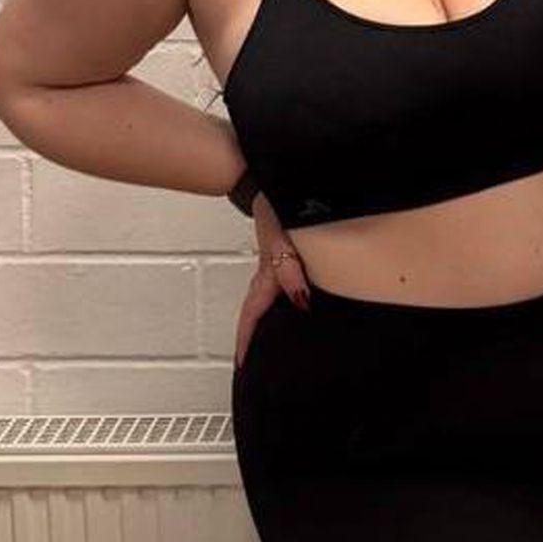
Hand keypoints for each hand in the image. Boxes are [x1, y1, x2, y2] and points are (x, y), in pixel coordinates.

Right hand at [233, 191, 310, 368]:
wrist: (272, 179)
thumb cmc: (275, 203)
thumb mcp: (283, 237)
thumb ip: (290, 269)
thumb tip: (299, 300)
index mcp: (267, 274)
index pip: (252, 315)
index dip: (247, 340)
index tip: (243, 362)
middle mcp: (270, 274)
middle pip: (258, 314)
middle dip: (256, 339)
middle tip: (256, 361)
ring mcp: (277, 266)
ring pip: (270, 301)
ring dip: (270, 321)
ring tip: (276, 344)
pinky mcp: (286, 257)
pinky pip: (283, 287)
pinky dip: (285, 301)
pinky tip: (298, 305)